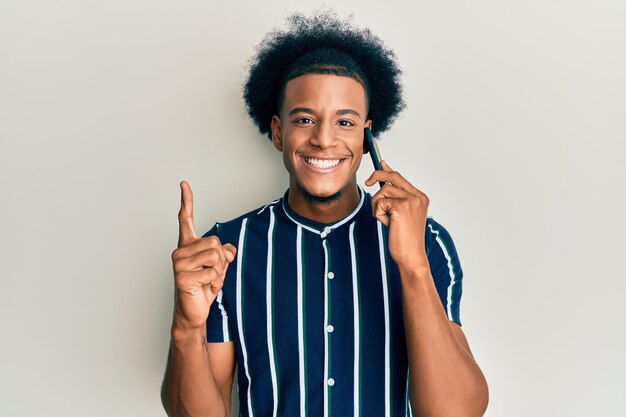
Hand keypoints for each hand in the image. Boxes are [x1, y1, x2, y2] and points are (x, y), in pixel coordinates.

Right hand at [171, 180, 235, 329]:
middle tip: (212, 274)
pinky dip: (214, 282)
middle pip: (215, 242)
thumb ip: (224, 253)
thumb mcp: (219, 266)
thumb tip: (228, 249)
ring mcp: (178, 264)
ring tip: (207, 281)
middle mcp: (180, 251)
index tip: (184, 184)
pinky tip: (203, 289)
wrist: (194, 312)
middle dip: (222, 260)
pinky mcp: (181, 277)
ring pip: (215, 255)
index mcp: (187, 246)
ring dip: (219, 271)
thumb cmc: (205, 287)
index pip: (185, 219)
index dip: (186, 201)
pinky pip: (212, 272)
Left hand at [365, 160, 429, 269]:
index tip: (381, 163)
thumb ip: (396, 200)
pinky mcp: (401, 207)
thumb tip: (382, 186)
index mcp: (420, 198)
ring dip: (377, 205)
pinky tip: (387, 224)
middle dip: (377, 175)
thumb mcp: (402, 216)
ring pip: (383, 191)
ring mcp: (411, 201)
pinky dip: (378, 214)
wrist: (411, 256)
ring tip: (384, 219)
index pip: (401, 178)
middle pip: (393, 176)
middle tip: (368, 182)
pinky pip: (379, 203)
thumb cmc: (406, 239)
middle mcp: (418, 197)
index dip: (388, 170)